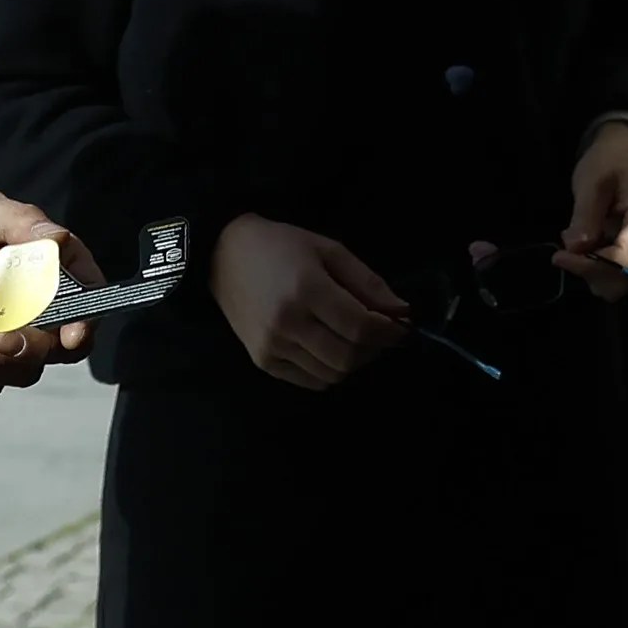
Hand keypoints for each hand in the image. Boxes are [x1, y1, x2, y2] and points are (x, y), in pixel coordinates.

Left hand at [0, 182, 102, 399]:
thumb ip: (21, 222)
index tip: (71, 334)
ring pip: (18, 372)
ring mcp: (3, 337)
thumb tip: (59, 239)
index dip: (86, 320)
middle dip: (30, 350)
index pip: (84, 300)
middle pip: (55, 348)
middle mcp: (34, 308)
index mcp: (48, 270)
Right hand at [209, 212, 414, 391]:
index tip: (403, 325)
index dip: (389, 331)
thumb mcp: (329, 250)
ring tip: (358, 340)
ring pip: (332, 374)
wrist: (224, 255)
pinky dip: (331, 371)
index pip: (360, 327)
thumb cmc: (282, 246)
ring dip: (355, 362)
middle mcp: (287, 324)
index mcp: (306, 290)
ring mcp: (272, 347)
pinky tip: (332, 349)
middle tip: (384, 334)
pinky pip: (311, 381)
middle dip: (376, 349)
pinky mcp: (263, 362)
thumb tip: (401, 311)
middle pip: (348, 356)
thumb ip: (368, 282)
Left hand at [557, 120, 627, 299]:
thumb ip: (585, 215)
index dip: (588, 266)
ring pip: (621, 284)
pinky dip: (601, 267)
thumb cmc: (611, 160)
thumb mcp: (593, 181)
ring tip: (580, 241)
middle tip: (566, 250)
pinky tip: (591, 244)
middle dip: (591, 271)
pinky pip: (622, 275)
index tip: (559, 256)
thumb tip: (575, 249)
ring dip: (594, 271)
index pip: (621, 261)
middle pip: (623, 281)